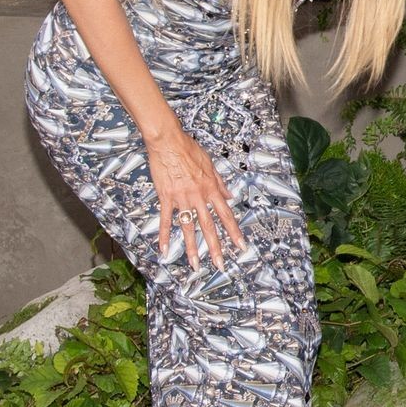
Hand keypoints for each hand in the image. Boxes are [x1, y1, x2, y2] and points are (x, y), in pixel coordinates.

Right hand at [148, 126, 246, 269]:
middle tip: (221, 264)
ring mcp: (181, 199)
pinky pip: (166, 220)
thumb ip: (220, 183)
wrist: (169, 142)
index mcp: (211, 189)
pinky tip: (164, 250)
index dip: (234, 232)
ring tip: (195, 265)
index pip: (226, 215)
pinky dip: (164, 236)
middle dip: (216, 247)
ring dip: (192, 248)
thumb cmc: (189, 149)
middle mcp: (199, 196)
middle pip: (210, 226)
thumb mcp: (210, 164)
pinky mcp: (166, 198)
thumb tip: (229, 196)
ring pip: (189, 228)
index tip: (241, 246)